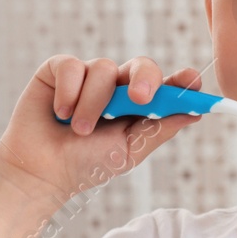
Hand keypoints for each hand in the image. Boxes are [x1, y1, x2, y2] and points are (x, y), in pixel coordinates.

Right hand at [0, 55, 204, 200]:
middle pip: (142, 65)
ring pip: (104, 69)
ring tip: (78, 130)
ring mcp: (88, 77)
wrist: (41, 172)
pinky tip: (59, 114)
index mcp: (136, 106)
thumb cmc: (83, 165)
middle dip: (145, 78)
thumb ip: (159, 129)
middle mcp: (115, 87)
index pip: (164, 86)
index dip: (180, 82)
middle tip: (139, 99)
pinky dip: (68, 93)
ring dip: (93, 104)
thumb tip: (195, 113)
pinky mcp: (59, 71)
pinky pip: (72, 66)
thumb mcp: (128, 151)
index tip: (192, 82)